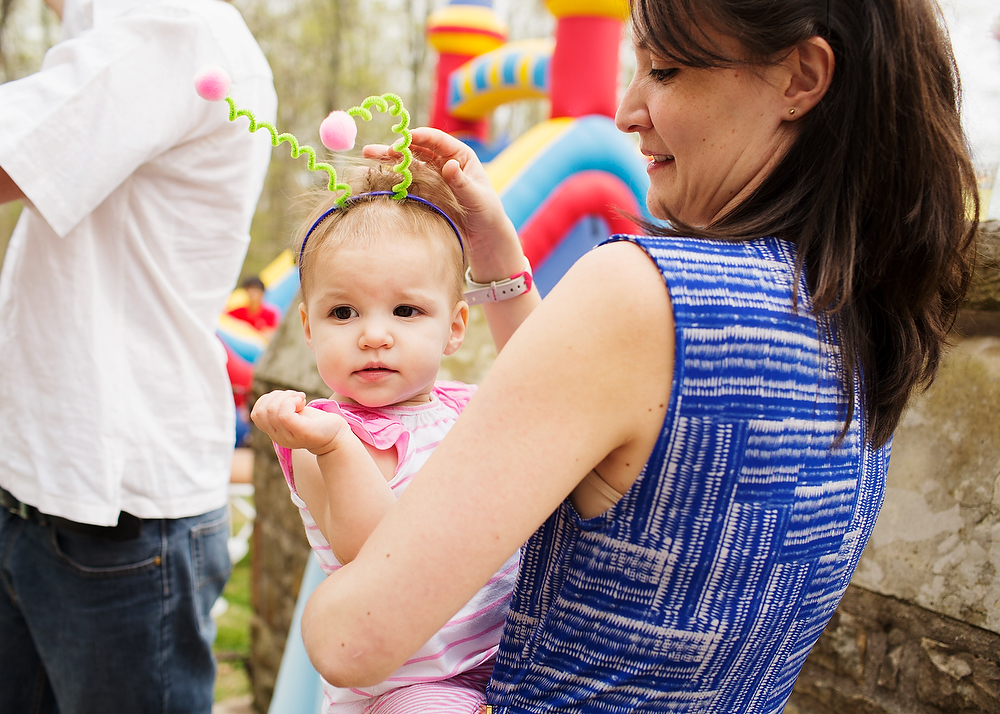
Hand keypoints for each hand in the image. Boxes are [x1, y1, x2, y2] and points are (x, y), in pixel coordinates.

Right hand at [251, 390, 354, 454]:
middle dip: (277, 396)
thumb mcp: (294, 415)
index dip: (267, 400)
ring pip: (272, 411)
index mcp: (274, 433)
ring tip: (300, 399)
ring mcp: (289, 437)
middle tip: (296, 397)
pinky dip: (291, 401)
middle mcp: (279, 438)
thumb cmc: (316, 422)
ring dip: (286, 397)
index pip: (256, 414)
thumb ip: (280, 409)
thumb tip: (270, 398)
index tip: (286, 399)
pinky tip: (302, 402)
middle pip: (262, 411)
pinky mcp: (301, 433)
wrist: (337, 436)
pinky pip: (284, 415)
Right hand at [363, 127, 524, 281]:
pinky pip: (408, 181)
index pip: (437, 140)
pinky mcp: (426, 191)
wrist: (484, 237)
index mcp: (460, 156)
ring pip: (409, 163)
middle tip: (375, 149)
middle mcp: (444, 161)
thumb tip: (449, 165)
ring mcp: (433, 176)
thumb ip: (462, 182)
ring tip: (368, 155)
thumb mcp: (477, 197)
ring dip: (389, 159)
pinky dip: (393, 177)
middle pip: (417, 149)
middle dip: (396, 147)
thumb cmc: (487, 213)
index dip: (419, 137)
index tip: (402, 139)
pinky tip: (377, 174)